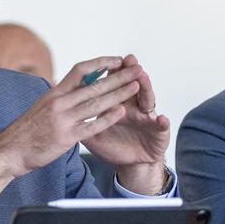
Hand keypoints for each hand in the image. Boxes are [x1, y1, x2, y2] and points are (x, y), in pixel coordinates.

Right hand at [0, 56, 146, 208]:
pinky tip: (122, 112)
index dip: (100, 63)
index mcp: (54, 92)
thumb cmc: (28, 130)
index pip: (80, 69)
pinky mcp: (66, 138)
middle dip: (118, 76)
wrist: (10, 151)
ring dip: (119, 94)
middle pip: (94, 84)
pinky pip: (91, 126)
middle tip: (137, 69)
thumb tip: (77, 87)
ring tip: (136, 87)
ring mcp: (63, 120)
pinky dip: (107, 118)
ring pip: (96, 103)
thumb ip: (61, 98)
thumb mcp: (43, 107)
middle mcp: (59, 102)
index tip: (117, 60)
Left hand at [80, 54, 171, 193]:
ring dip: (147, 88)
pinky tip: (161, 118)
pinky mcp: (159, 133)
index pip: (116, 84)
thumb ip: (81, 121)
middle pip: (134, 86)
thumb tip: (61, 109)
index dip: (113, 72)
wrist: (132, 164)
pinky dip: (163, 123)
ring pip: (149, 100)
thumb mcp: (94, 135)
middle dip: (131, 73)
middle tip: (130, 60)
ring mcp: (148, 118)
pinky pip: (162, 127)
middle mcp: (136, 106)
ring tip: (144, 77)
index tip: (108, 61)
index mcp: (119, 104)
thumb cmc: (113, 146)